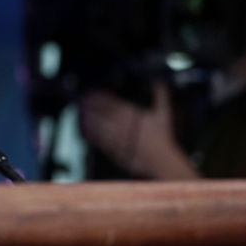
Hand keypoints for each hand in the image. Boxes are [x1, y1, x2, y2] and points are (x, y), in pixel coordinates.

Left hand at [77, 84, 197, 178]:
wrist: (162, 161)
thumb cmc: (163, 139)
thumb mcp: (165, 114)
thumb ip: (161, 97)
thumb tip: (160, 84)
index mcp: (132, 115)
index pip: (112, 103)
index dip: (101, 97)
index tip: (92, 93)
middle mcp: (122, 125)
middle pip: (102, 113)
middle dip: (91, 106)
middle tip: (82, 101)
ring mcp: (117, 138)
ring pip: (99, 126)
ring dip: (89, 119)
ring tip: (81, 113)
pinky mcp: (114, 150)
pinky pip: (99, 140)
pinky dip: (91, 134)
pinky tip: (85, 131)